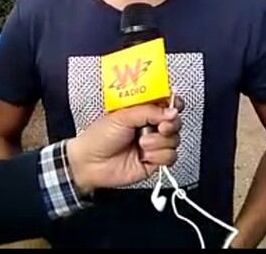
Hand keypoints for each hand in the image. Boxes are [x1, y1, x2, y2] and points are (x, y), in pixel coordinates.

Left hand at [66, 98, 183, 195]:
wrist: (90, 164)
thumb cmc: (98, 137)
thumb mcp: (122, 116)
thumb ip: (149, 111)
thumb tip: (172, 111)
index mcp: (142, 111)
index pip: (166, 103)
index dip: (174, 104)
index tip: (175, 106)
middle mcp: (150, 126)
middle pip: (175, 122)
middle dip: (170, 124)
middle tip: (160, 127)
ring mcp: (154, 144)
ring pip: (175, 140)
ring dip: (159, 142)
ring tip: (142, 144)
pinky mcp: (155, 161)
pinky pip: (170, 157)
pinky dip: (158, 156)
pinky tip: (145, 156)